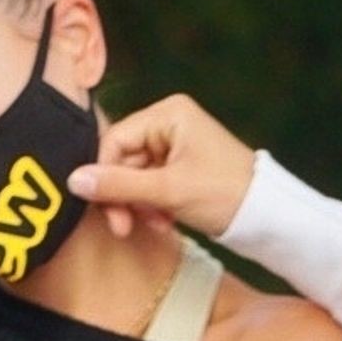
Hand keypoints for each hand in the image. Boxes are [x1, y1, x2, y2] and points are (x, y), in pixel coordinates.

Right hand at [67, 95, 255, 239]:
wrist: (267, 217)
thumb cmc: (225, 194)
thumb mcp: (168, 191)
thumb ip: (119, 185)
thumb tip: (74, 180)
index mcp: (168, 114)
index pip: (115, 140)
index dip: (105, 176)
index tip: (106, 210)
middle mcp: (169, 123)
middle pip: (123, 160)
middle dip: (124, 196)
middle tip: (125, 226)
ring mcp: (176, 146)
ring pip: (136, 178)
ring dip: (140, 206)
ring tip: (156, 225)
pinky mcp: (181, 169)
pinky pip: (151, 186)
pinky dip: (153, 207)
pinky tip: (166, 223)